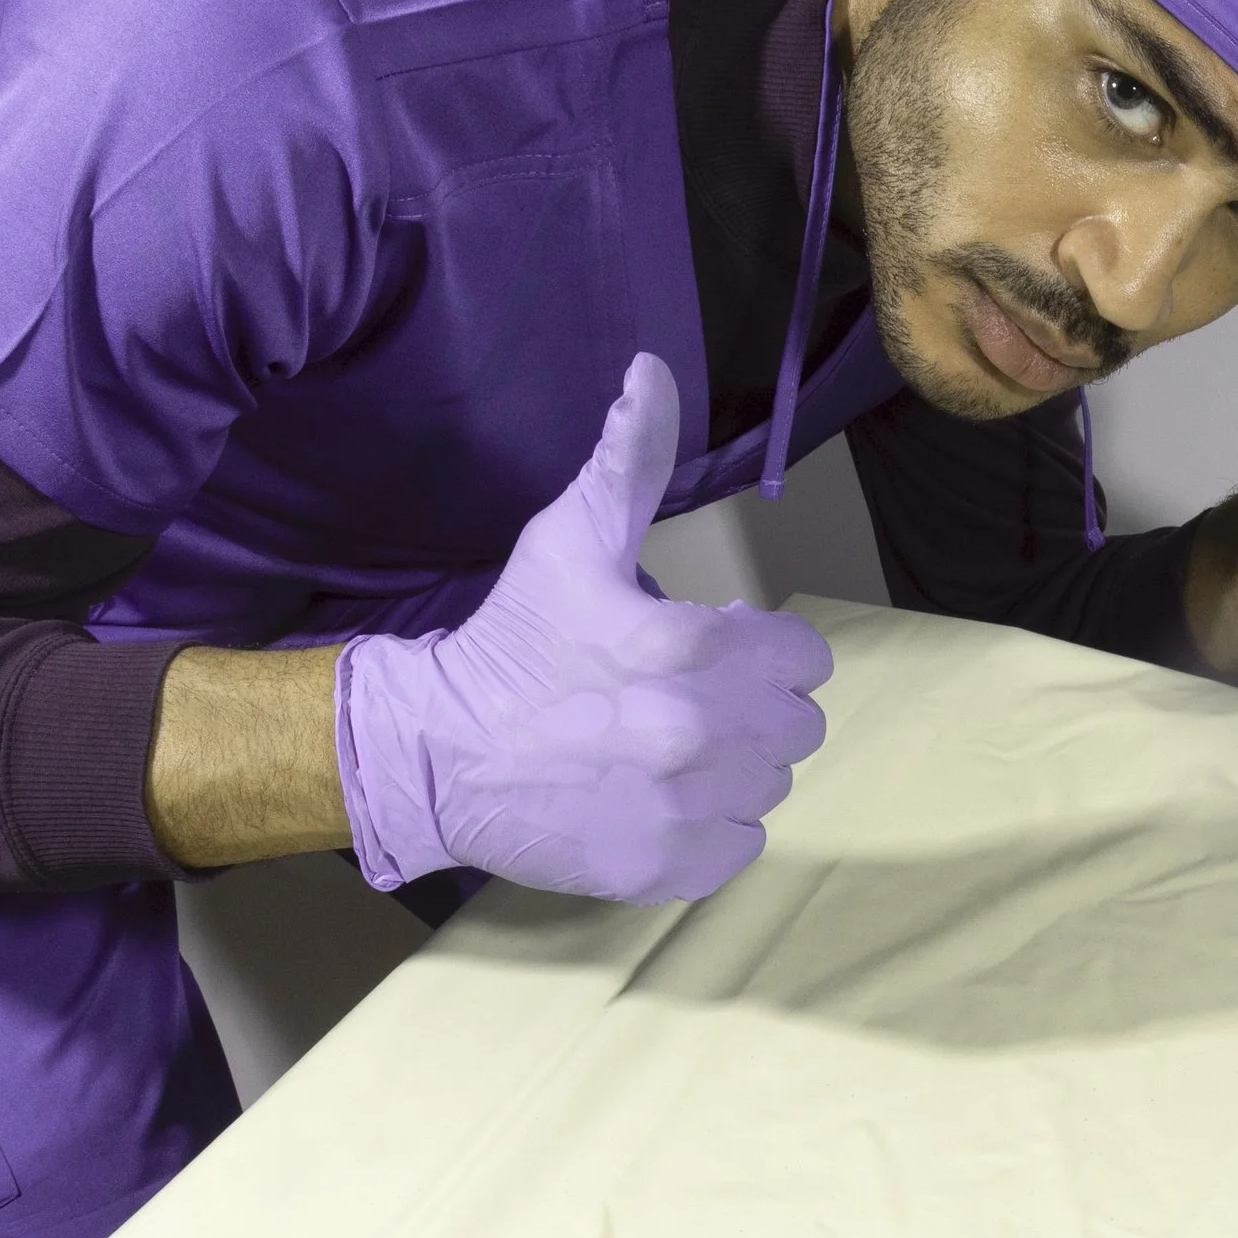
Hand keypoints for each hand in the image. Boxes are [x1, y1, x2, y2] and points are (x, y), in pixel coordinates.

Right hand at [334, 354, 831, 902]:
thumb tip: (652, 371)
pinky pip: (740, 847)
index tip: (719, 650)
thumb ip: (630, 461)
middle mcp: (698, 730)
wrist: (434, 752)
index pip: (804, 658)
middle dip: (753, 709)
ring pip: (769, 785)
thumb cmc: (511, 641)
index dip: (766, 651)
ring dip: (733, 769)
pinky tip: (657, 800)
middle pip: (795, 725)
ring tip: (667, 752)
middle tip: (688, 701)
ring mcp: (684, 804)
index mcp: (690, 646)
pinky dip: (709, 829)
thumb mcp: (569, 540)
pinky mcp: (666, 865)